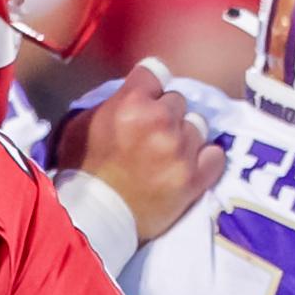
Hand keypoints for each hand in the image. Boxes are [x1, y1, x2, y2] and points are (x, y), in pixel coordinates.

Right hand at [55, 62, 225, 243]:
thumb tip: (127, 93)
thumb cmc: (81, 173)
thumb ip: (109, 103)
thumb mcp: (79, 126)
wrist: (93, 222)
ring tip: (167, 155)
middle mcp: (160, 121)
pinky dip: (204, 160)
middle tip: (150, 136)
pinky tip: (188, 166)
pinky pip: (215, 155)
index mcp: (130, 103)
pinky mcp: (195, 178)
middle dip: (165, 114)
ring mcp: (181, 150)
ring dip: (185, 137)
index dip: (148, 89)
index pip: (155, 73)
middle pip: (177, 100)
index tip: (144, 102)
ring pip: (197, 126)